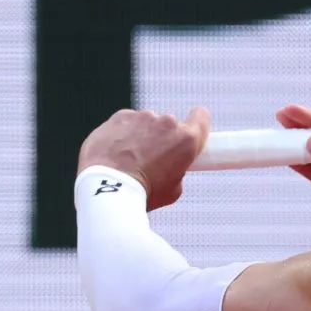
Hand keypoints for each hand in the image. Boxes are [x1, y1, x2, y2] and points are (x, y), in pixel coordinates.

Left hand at [78, 107, 209, 210]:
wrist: (109, 189)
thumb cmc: (141, 194)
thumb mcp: (173, 190)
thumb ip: (177, 171)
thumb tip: (170, 168)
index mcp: (186, 140)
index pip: (201, 117)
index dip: (197, 124)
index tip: (190, 132)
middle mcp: (167, 123)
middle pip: (169, 125)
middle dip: (163, 139)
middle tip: (152, 161)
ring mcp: (142, 117)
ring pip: (146, 124)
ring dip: (141, 137)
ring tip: (129, 161)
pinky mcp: (121, 117)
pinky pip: (126, 123)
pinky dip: (122, 134)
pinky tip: (115, 153)